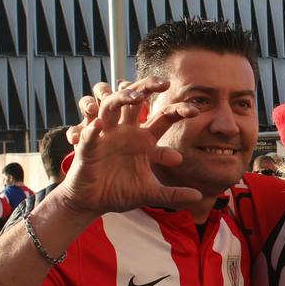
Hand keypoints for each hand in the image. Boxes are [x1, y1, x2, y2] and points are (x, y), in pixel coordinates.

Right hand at [61, 78, 203, 214]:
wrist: (93, 203)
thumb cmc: (119, 191)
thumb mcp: (150, 193)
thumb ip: (172, 195)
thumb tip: (197, 196)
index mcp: (144, 138)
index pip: (163, 117)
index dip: (178, 111)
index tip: (196, 111)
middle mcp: (126, 131)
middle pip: (136, 100)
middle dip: (147, 87)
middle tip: (164, 83)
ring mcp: (106, 136)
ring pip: (110, 107)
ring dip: (121, 98)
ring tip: (136, 97)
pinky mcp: (87, 148)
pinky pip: (88, 135)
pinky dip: (92, 130)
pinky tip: (98, 124)